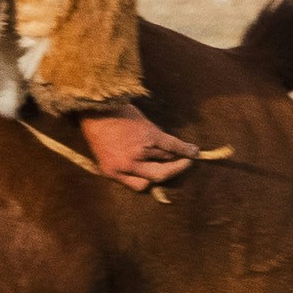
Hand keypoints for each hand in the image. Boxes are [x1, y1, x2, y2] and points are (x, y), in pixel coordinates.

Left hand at [73, 109, 201, 187]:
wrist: (97, 107)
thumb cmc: (98, 129)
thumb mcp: (104, 153)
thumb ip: (122, 163)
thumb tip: (145, 165)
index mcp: (114, 171)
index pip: (140, 186)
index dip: (151, 181)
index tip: (158, 174)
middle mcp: (128, 164)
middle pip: (158, 176)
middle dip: (173, 172)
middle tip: (182, 167)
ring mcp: (141, 150)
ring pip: (166, 158)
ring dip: (178, 157)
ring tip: (188, 156)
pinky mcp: (151, 135)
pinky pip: (172, 145)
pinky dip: (185, 149)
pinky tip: (194, 151)